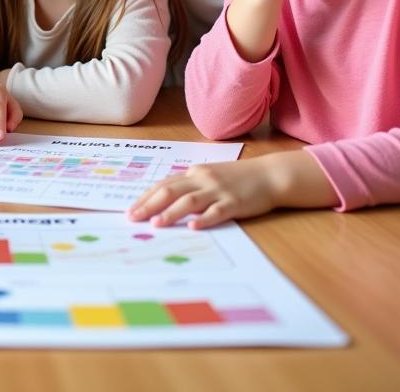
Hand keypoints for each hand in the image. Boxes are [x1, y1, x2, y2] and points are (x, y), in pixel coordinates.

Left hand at [127, 151, 336, 227]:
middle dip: (149, 205)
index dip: (146, 197)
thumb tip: (166, 200)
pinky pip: (217, 211)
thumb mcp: (209, 176)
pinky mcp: (234, 203)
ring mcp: (218, 190)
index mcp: (194, 173)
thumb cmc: (237, 178)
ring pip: (189, 201)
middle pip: (170, 191)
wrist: (268, 175)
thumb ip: (190, 185)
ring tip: (156, 224)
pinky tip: (194, 227)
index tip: (131, 210)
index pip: (164, 184)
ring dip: (171, 213)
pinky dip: (204, 219)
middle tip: (133, 218)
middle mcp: (202, 179)